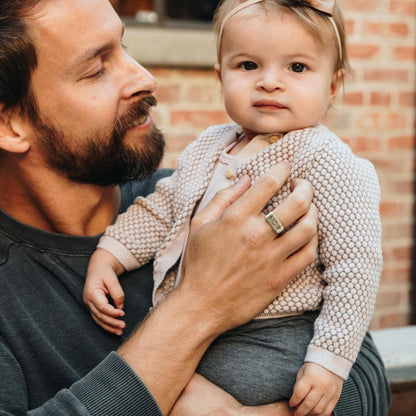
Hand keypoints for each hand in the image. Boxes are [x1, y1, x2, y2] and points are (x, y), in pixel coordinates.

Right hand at [83, 248, 125, 334]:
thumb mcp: (112, 278)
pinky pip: (98, 318)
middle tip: (123, 326)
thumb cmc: (105, 272)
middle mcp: (88, 300)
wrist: (98, 267)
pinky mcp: (93, 307)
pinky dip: (106, 324)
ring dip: (109, 327)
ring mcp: (89, 304)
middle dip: (111, 323)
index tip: (122, 314)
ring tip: (119, 331)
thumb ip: (117, 292)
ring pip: (98, 319)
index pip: (102, 307)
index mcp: (92, 293)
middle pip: (99, 315)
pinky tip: (114, 328)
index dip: (112, 312)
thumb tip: (120, 306)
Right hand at [118, 162, 317, 413]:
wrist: (201, 305)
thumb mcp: (199, 225)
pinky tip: (307, 234)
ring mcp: (271, 258)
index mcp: (235, 218)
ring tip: (308, 207)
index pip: (268, 183)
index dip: (282, 169)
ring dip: (313, 212)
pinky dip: (312, 240)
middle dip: (305, 186)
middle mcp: (256, 235)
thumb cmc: (197, 263)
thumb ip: (222, 198)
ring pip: (308, 227)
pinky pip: (308, 254)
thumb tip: (245, 178)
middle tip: (303, 184)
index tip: (286, 166)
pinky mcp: (280, 278)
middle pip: (297, 202)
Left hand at [289, 363, 342, 415]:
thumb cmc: (313, 366)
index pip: (299, 393)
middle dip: (300, 411)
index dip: (293, 401)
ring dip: (309, 414)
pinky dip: (319, 415)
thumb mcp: (303, 371)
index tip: (291, 404)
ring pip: (318, 410)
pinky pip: (328, 411)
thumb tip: (296, 402)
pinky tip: (314, 413)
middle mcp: (321, 385)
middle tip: (296, 413)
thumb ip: (298, 385)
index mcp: (310, 377)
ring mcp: (330, 392)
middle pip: (308, 404)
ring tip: (304, 412)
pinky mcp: (336, 397)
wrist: (331, 361)